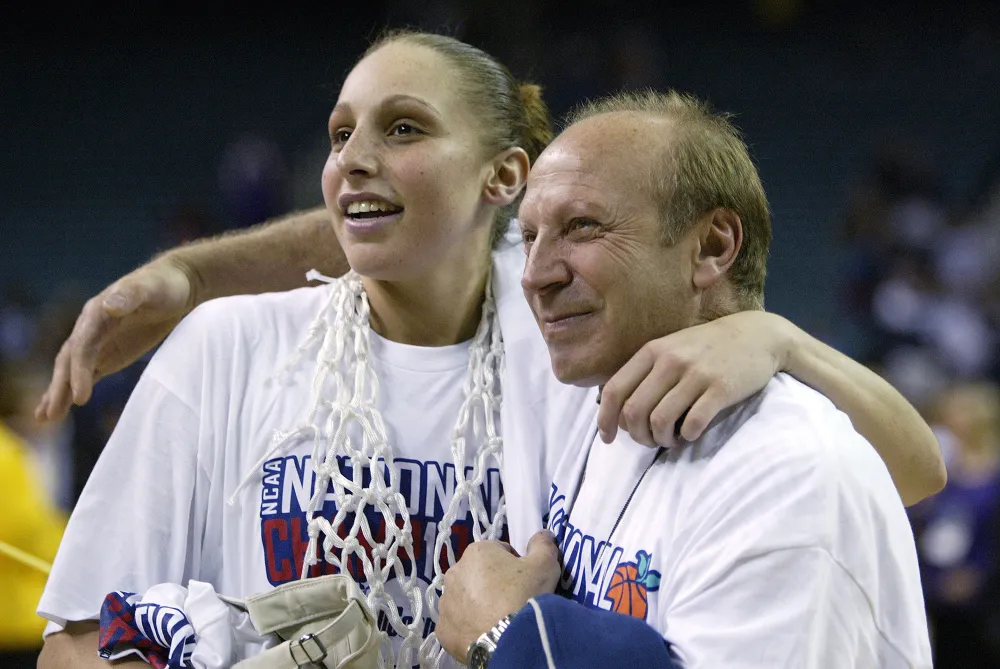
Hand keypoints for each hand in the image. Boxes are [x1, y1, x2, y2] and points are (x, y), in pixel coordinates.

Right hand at [35, 256, 194, 420]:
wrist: (177, 285)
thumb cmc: (163, 284)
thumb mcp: (150, 288)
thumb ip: (129, 295)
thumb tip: (108, 305)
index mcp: (96, 313)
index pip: (82, 346)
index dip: (80, 372)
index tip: (81, 397)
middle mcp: (90, 328)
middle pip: (70, 361)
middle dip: (60, 388)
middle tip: (50, 416)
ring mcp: (97, 342)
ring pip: (72, 370)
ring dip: (58, 393)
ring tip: (45, 418)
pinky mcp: (108, 353)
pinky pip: (87, 374)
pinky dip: (73, 390)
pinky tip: (63, 407)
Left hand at [437, 531, 560, 660]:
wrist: (510, 641)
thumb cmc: (524, 595)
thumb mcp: (544, 565)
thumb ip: (542, 545)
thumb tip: (543, 534)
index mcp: (476, 552)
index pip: (499, 553)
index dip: (515, 566)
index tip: (524, 582)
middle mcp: (454, 573)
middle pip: (479, 576)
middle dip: (493, 585)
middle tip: (513, 602)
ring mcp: (445, 602)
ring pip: (465, 600)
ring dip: (479, 606)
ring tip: (499, 620)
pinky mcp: (443, 629)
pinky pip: (457, 624)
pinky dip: (469, 628)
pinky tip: (485, 634)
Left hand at [598, 311, 792, 445]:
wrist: (757, 335)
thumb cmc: (707, 347)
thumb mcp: (671, 348)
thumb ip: (645, 373)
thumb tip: (618, 410)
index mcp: (652, 351)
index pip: (614, 390)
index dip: (605, 420)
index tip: (607, 438)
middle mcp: (670, 361)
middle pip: (634, 411)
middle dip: (637, 435)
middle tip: (649, 440)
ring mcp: (696, 374)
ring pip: (660, 421)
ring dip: (661, 439)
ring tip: (670, 439)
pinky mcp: (720, 389)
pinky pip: (693, 424)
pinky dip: (686, 436)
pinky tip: (690, 434)